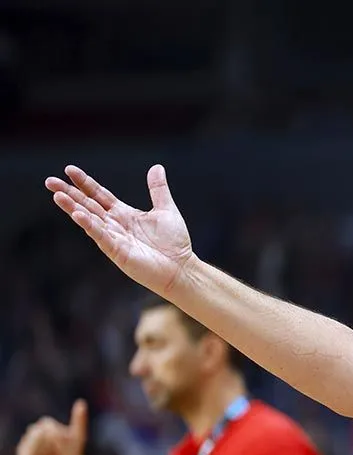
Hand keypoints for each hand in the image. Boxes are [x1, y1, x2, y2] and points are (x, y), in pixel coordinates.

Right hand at [16, 400, 87, 454]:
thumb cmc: (72, 452)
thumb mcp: (79, 436)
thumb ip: (79, 420)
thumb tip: (81, 402)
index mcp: (47, 425)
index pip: (49, 426)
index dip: (57, 436)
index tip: (66, 440)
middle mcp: (34, 431)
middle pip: (40, 435)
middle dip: (52, 445)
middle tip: (59, 452)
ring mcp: (27, 443)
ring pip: (34, 446)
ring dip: (46, 454)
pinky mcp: (22, 454)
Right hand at [45, 165, 195, 294]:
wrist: (182, 268)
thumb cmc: (174, 243)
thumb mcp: (166, 210)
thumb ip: (158, 189)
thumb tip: (156, 167)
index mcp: (123, 214)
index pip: (99, 195)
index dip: (85, 183)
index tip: (69, 170)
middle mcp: (115, 225)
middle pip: (88, 205)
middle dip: (69, 193)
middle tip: (50, 181)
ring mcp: (114, 238)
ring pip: (89, 220)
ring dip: (73, 208)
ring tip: (57, 196)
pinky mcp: (118, 252)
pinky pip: (101, 237)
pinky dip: (90, 226)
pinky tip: (78, 215)